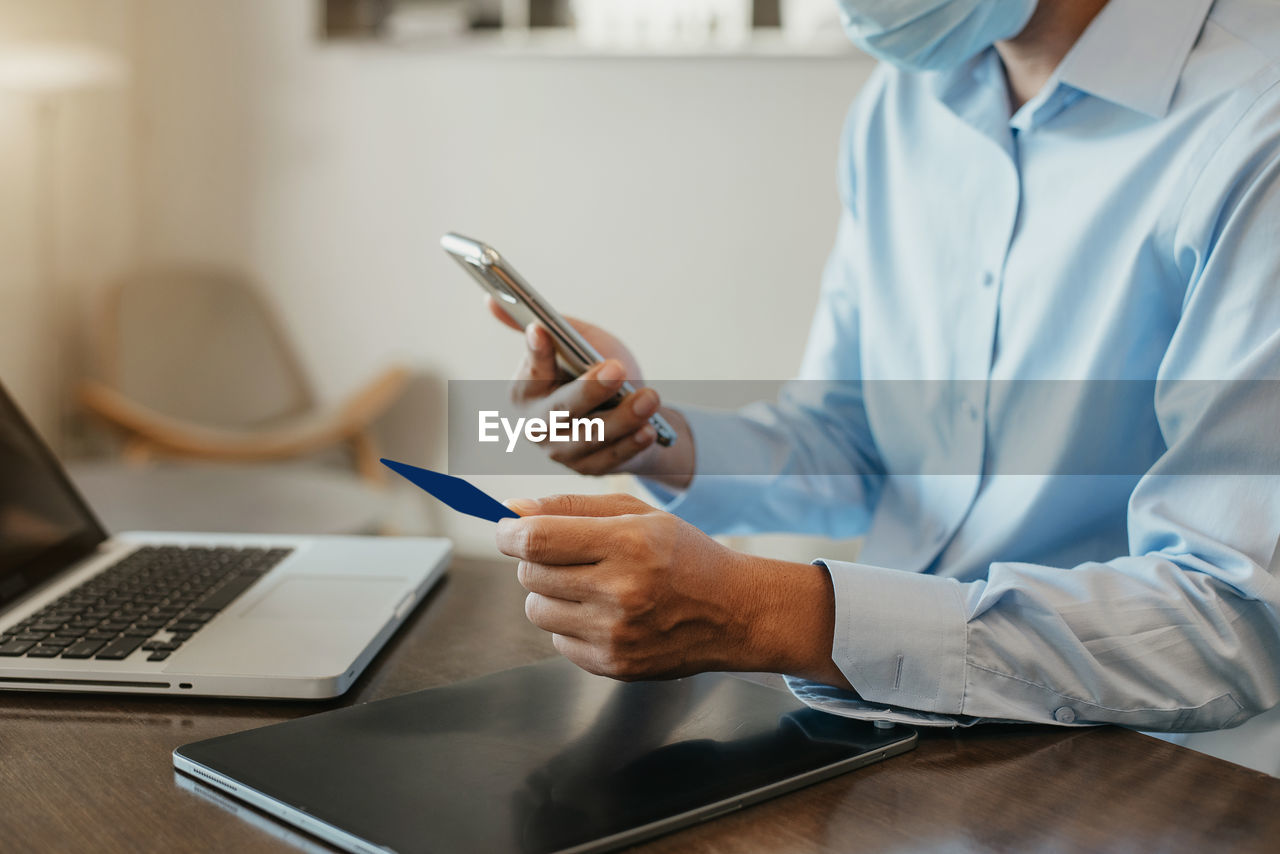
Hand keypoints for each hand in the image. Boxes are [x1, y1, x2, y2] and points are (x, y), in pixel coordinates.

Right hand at [489, 298, 692, 485]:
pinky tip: (649, 430)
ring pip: (591, 437)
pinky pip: (611, 458)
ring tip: (649, 398)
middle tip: (616, 368)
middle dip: (589, 390)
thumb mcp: (574, 343)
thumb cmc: (592, 370)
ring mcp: (562, 452)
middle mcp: (536, 426)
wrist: (622, 411)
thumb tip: (492, 297)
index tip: (541, 330)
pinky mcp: (590, 469)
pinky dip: (631, 445)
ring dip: (622, 418)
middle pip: (561, 410)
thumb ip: (550, 326)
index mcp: (524, 392)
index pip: (530, 371)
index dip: (537, 353)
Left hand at [496, 493, 850, 686]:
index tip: (506, 529)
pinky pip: (558, 641)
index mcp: (629, 543)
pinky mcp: (614, 666)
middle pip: (530, 574)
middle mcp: (621, 591)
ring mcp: (616, 634)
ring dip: (551, 593)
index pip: (536, 540)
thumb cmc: (683, 555)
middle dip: (536, 560)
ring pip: (537, 610)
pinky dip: (570, 626)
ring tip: (590, 585)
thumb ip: (570, 507)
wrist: (734, 612)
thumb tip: (510, 510)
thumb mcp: (636, 515)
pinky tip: (605, 614)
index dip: (509, 532)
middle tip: (570, 555)